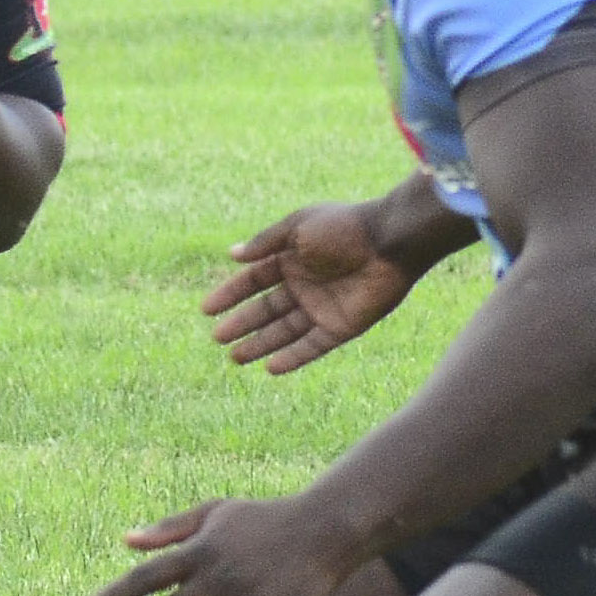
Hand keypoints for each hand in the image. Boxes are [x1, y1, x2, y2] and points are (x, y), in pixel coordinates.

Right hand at [203, 201, 418, 372]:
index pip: (254, 280)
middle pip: (266, 310)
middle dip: (242, 324)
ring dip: (260, 345)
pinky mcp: (341, 327)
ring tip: (236, 358)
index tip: (206, 310)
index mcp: (292, 257)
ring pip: (284, 332)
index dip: (230, 294)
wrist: (389, 242)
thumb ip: (265, 243)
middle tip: (217, 338)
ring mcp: (322, 307)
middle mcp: (304, 285)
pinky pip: (312, 347)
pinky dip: (292, 358)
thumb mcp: (297, 227)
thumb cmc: (343, 228)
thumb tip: (232, 255)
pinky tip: (270, 368)